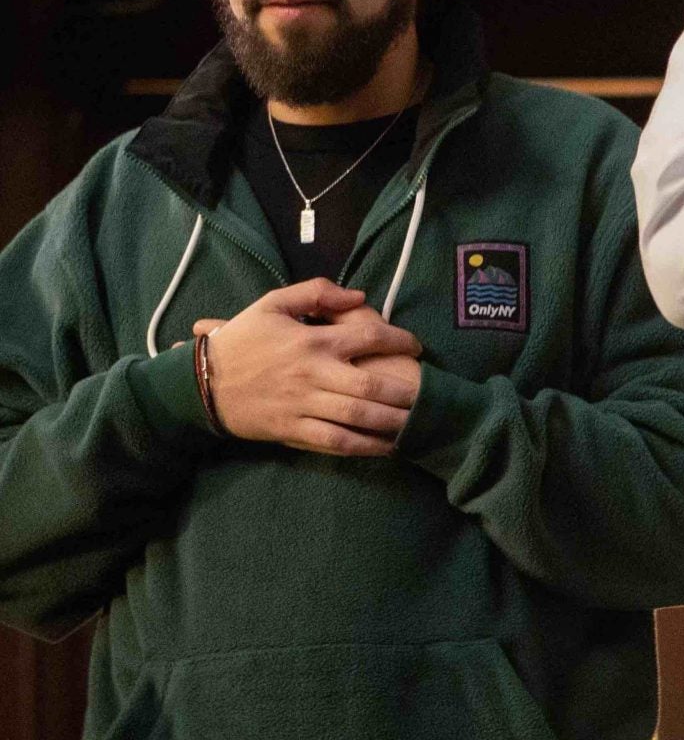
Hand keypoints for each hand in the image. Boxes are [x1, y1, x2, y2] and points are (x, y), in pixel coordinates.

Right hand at [191, 279, 421, 455]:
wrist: (200, 383)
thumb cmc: (242, 339)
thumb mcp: (274, 303)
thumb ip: (317, 293)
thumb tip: (360, 295)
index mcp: (312, 340)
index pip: (369, 337)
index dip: (399, 340)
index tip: (416, 346)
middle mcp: (313, 374)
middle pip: (370, 384)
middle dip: (404, 391)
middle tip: (427, 393)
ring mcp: (303, 406)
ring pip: (356, 417)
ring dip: (391, 422)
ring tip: (416, 423)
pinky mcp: (292, 431)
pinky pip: (335, 442)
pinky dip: (364, 447)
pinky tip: (385, 447)